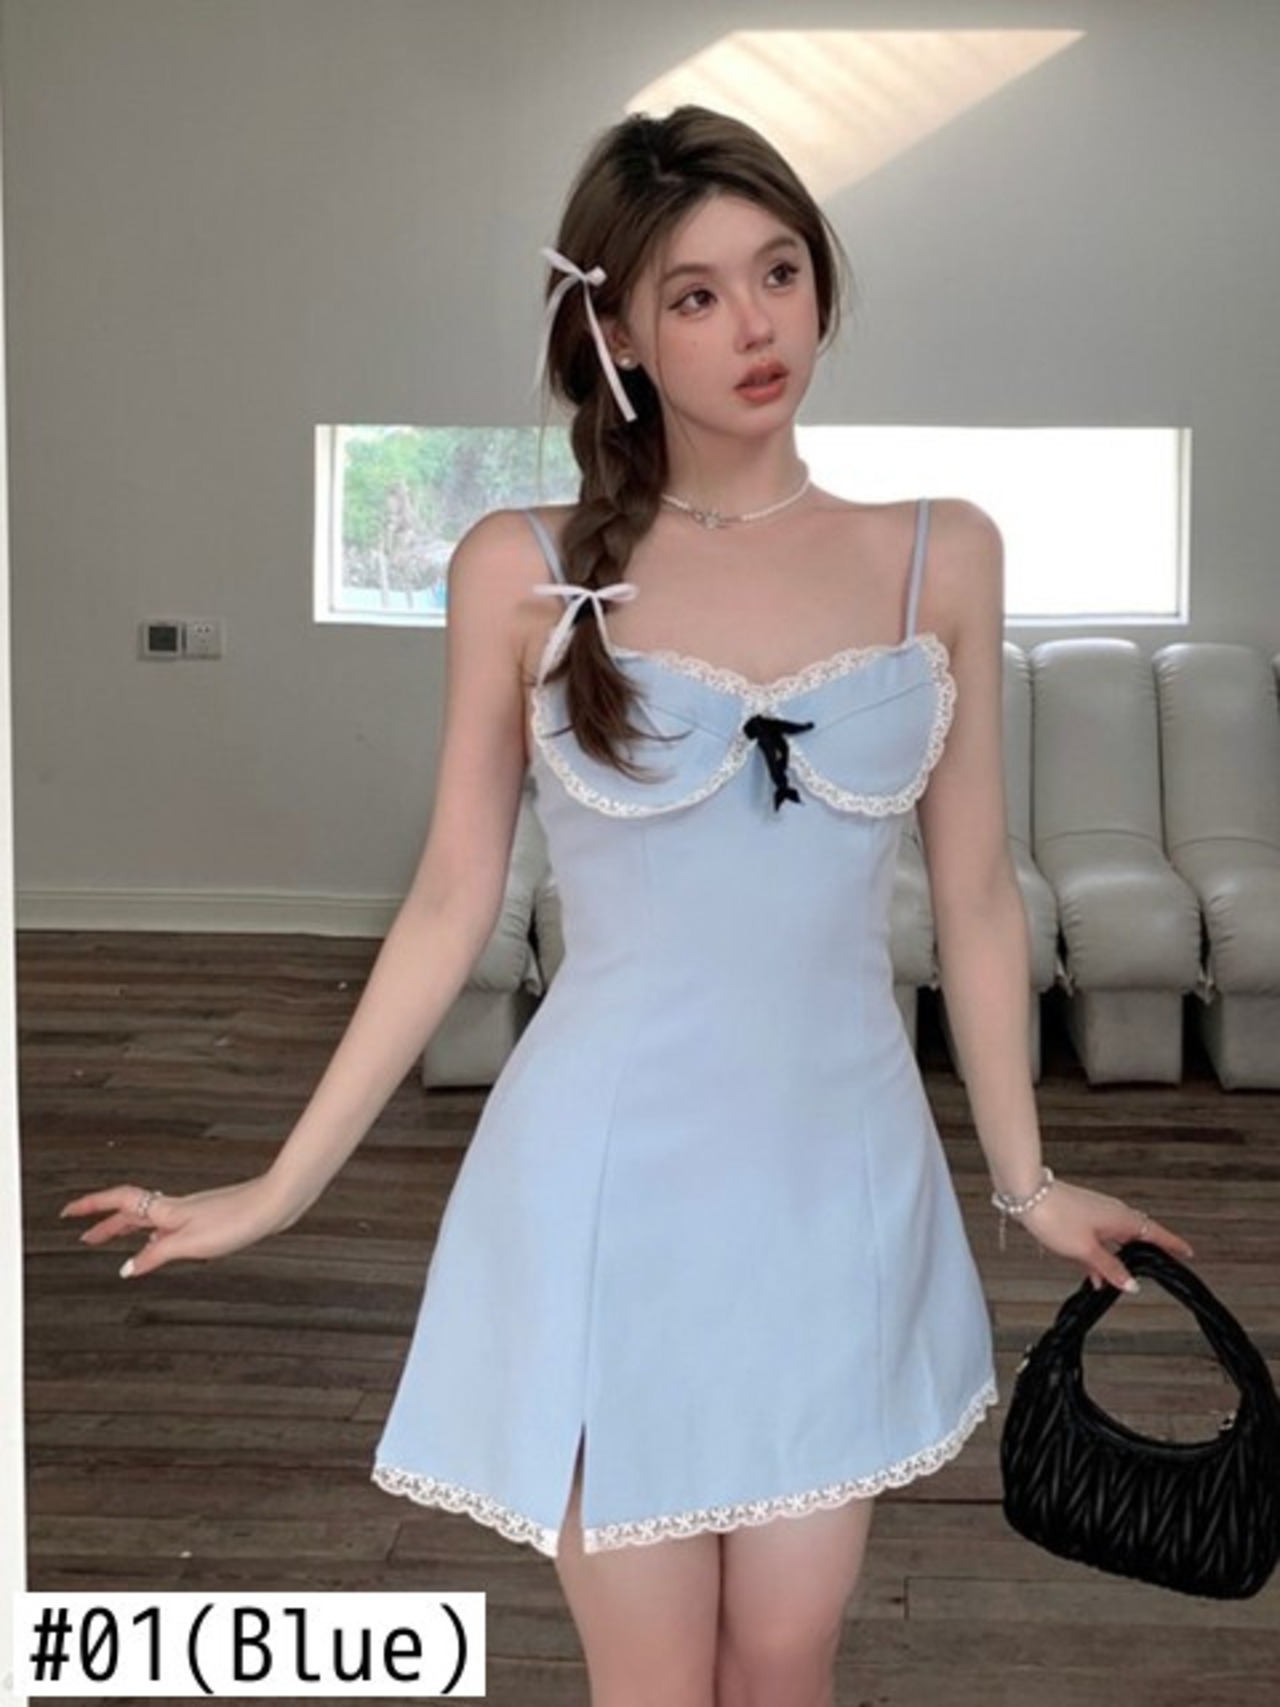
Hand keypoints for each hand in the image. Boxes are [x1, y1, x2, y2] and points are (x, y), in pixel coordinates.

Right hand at [58, 1173, 303, 1278]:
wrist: (274, 1205)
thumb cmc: (237, 1218)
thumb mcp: (189, 1244)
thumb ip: (155, 1255)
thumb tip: (128, 1269)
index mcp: (166, 1210)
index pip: (118, 1202)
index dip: (90, 1206)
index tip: (66, 1212)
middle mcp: (175, 1207)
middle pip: (131, 1212)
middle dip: (104, 1223)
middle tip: (84, 1236)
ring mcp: (191, 1212)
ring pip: (149, 1218)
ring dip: (127, 1228)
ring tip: (114, 1240)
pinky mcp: (208, 1218)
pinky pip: (168, 1226)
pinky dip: (153, 1235)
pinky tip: (159, 1244)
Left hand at [1014, 1177, 1193, 1291]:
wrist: (1026, 1195)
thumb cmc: (1056, 1216)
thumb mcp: (1086, 1250)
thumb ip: (1110, 1267)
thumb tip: (1130, 1284)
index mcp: (1121, 1218)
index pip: (1155, 1233)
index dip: (1172, 1244)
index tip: (1187, 1252)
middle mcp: (1112, 1212)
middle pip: (1137, 1236)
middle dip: (1145, 1255)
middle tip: (1158, 1268)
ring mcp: (1096, 1213)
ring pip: (1115, 1240)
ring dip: (1118, 1259)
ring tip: (1118, 1282)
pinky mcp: (1080, 1215)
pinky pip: (1098, 1239)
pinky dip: (1100, 1255)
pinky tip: (1093, 1273)